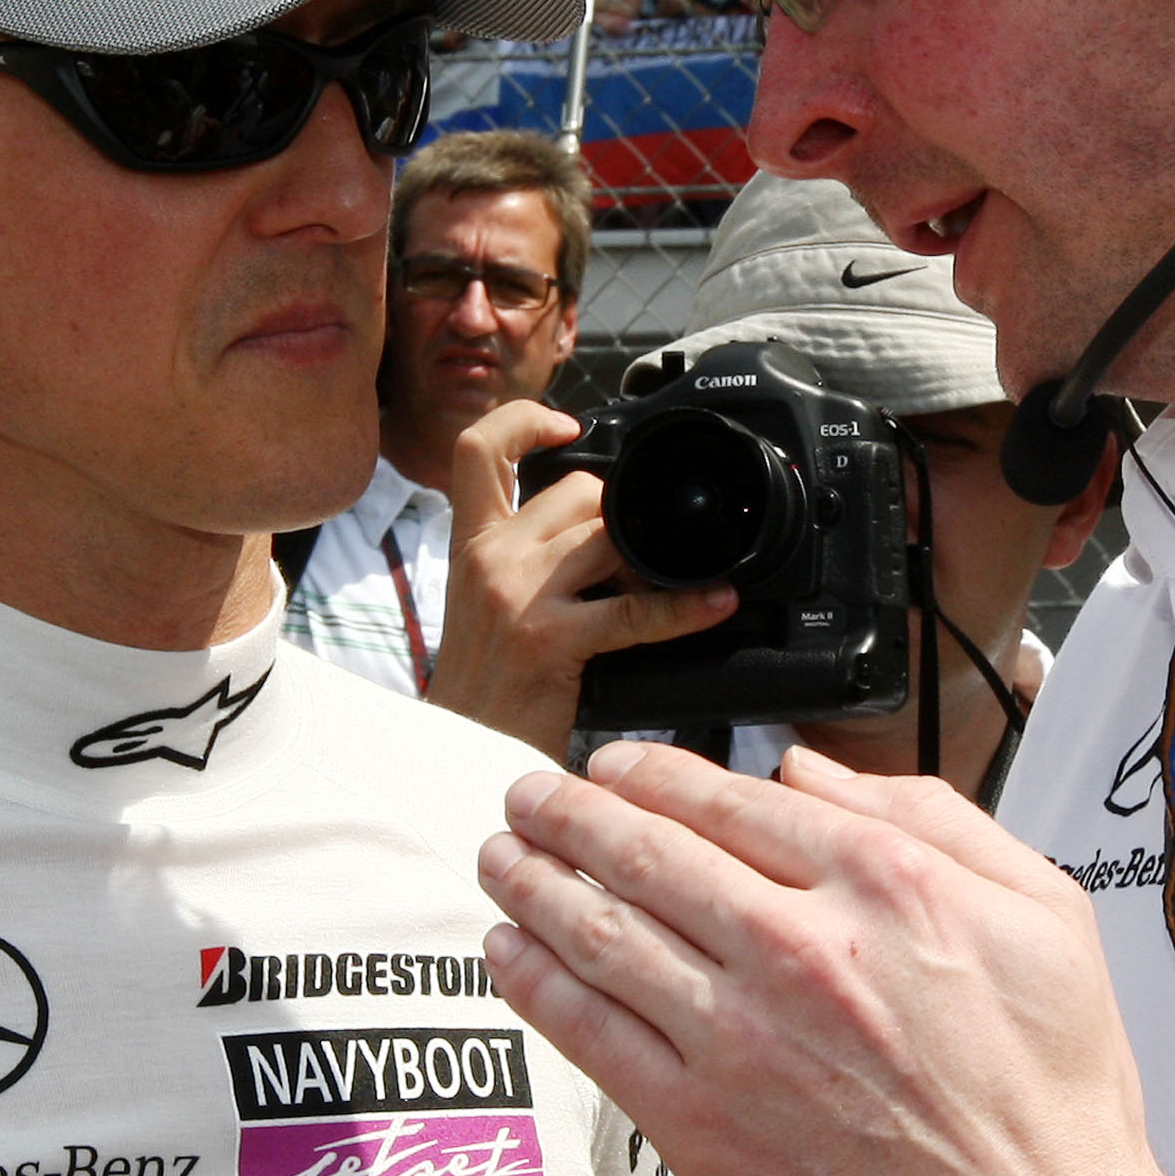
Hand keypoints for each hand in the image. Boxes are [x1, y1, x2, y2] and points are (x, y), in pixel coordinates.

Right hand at [423, 400, 739, 759]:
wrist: (462, 755)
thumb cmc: (485, 690)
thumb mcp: (486, 606)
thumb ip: (527, 561)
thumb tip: (600, 538)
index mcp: (469, 546)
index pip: (477, 451)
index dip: (523, 419)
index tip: (565, 425)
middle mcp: (489, 559)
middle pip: (574, 490)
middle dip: (620, 514)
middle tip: (639, 557)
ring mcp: (518, 595)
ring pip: (605, 534)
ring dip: (648, 556)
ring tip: (663, 582)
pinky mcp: (549, 639)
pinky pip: (633, 609)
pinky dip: (684, 606)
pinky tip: (712, 604)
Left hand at [478, 740, 1155, 1175]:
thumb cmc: (1051, 1091)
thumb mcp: (1045, 913)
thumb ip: (932, 818)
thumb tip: (808, 773)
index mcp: (884, 884)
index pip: (730, 800)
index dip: (653, 774)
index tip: (615, 766)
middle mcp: (800, 948)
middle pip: (647, 853)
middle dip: (569, 811)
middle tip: (529, 793)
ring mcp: (740, 1038)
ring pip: (602, 931)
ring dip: (534, 881)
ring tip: (500, 853)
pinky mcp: (700, 1124)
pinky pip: (590, 1031)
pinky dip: (536, 981)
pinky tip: (508, 949)